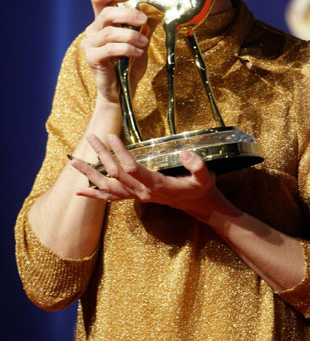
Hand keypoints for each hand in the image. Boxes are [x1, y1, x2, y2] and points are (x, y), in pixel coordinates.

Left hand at [71, 134, 218, 217]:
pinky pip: (111, 197)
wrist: (199, 204)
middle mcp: (142, 192)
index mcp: (155, 185)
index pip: (131, 169)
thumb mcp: (204, 176)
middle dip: (101, 155)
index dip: (120, 152)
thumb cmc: (201, 187)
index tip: (111, 136)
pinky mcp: (136, 196)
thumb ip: (197, 165)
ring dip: (90, 174)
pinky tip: (80, 191)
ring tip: (74, 162)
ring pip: (108, 187)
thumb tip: (184, 151)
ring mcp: (138, 196)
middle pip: (114, 174)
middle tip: (90, 136)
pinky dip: (94, 194)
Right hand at [81, 0, 150, 101]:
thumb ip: (146, 26)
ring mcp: (90, 44)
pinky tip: (137, 53)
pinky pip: (110, 48)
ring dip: (131, 35)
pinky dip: (126, 49)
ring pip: (109, 32)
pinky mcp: (91, 58)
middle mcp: (93, 30)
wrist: (121, 91)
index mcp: (102, 22)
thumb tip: (157, 10)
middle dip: (128, 14)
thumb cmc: (130, 65)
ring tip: (143, 43)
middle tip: (144, 19)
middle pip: (106, 13)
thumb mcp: (141, 42)